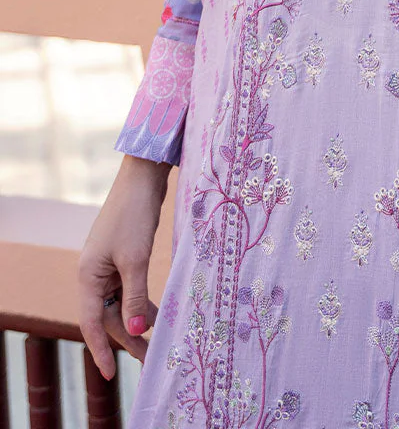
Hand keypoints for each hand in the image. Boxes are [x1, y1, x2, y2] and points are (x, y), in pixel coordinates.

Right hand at [78, 154, 169, 380]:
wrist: (142, 177)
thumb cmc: (135, 215)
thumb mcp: (136, 259)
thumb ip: (135, 296)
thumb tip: (136, 330)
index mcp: (88, 276)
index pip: (92, 323)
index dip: (102, 351)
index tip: (112, 375)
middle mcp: (93, 273)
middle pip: (108, 315)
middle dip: (128, 337)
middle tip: (150, 359)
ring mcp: (108, 264)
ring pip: (120, 303)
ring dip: (136, 320)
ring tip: (157, 339)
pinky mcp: (123, 256)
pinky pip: (129, 288)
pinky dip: (140, 301)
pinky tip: (155, 313)